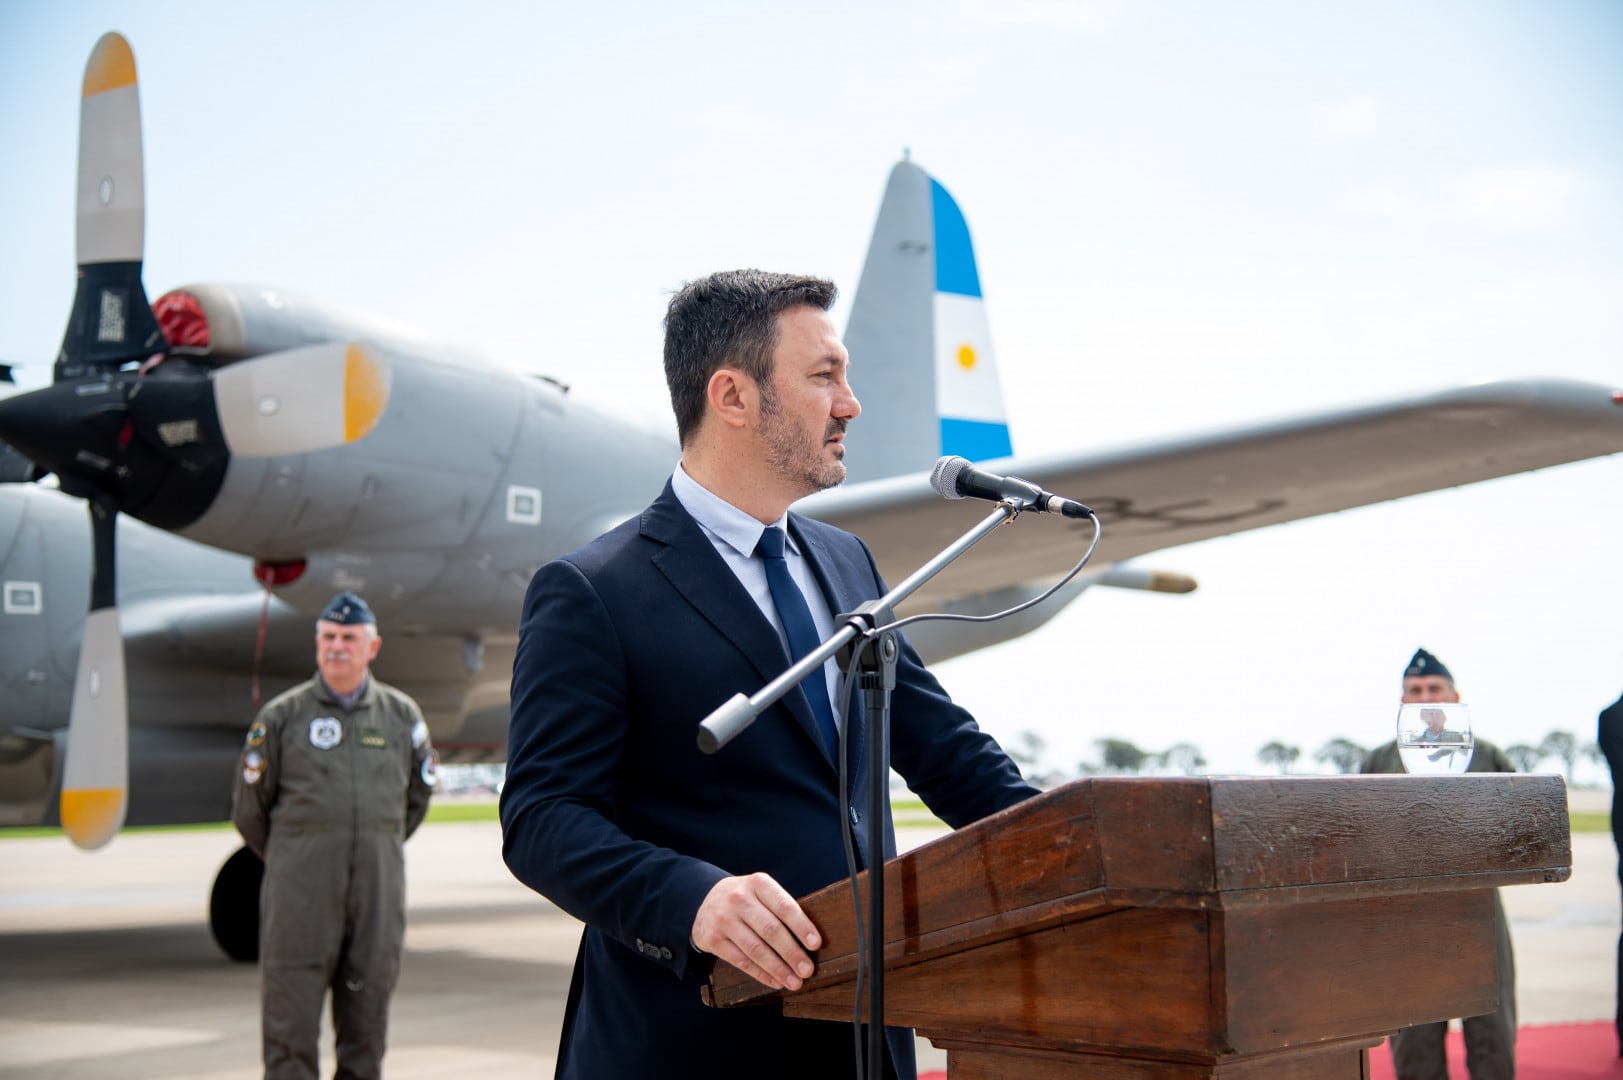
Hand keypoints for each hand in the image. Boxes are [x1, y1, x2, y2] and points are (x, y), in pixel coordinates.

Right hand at [691, 872, 821, 990]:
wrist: (706, 901)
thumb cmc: (747, 901)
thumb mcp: (761, 893)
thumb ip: (781, 909)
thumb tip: (811, 941)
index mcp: (758, 883)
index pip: (784, 906)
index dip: (801, 926)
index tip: (816, 944)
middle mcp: (739, 898)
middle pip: (770, 930)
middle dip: (792, 953)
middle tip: (807, 970)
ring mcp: (723, 918)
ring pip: (755, 949)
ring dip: (778, 969)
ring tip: (795, 982)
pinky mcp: (712, 938)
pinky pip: (740, 961)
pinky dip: (761, 974)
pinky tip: (775, 981)